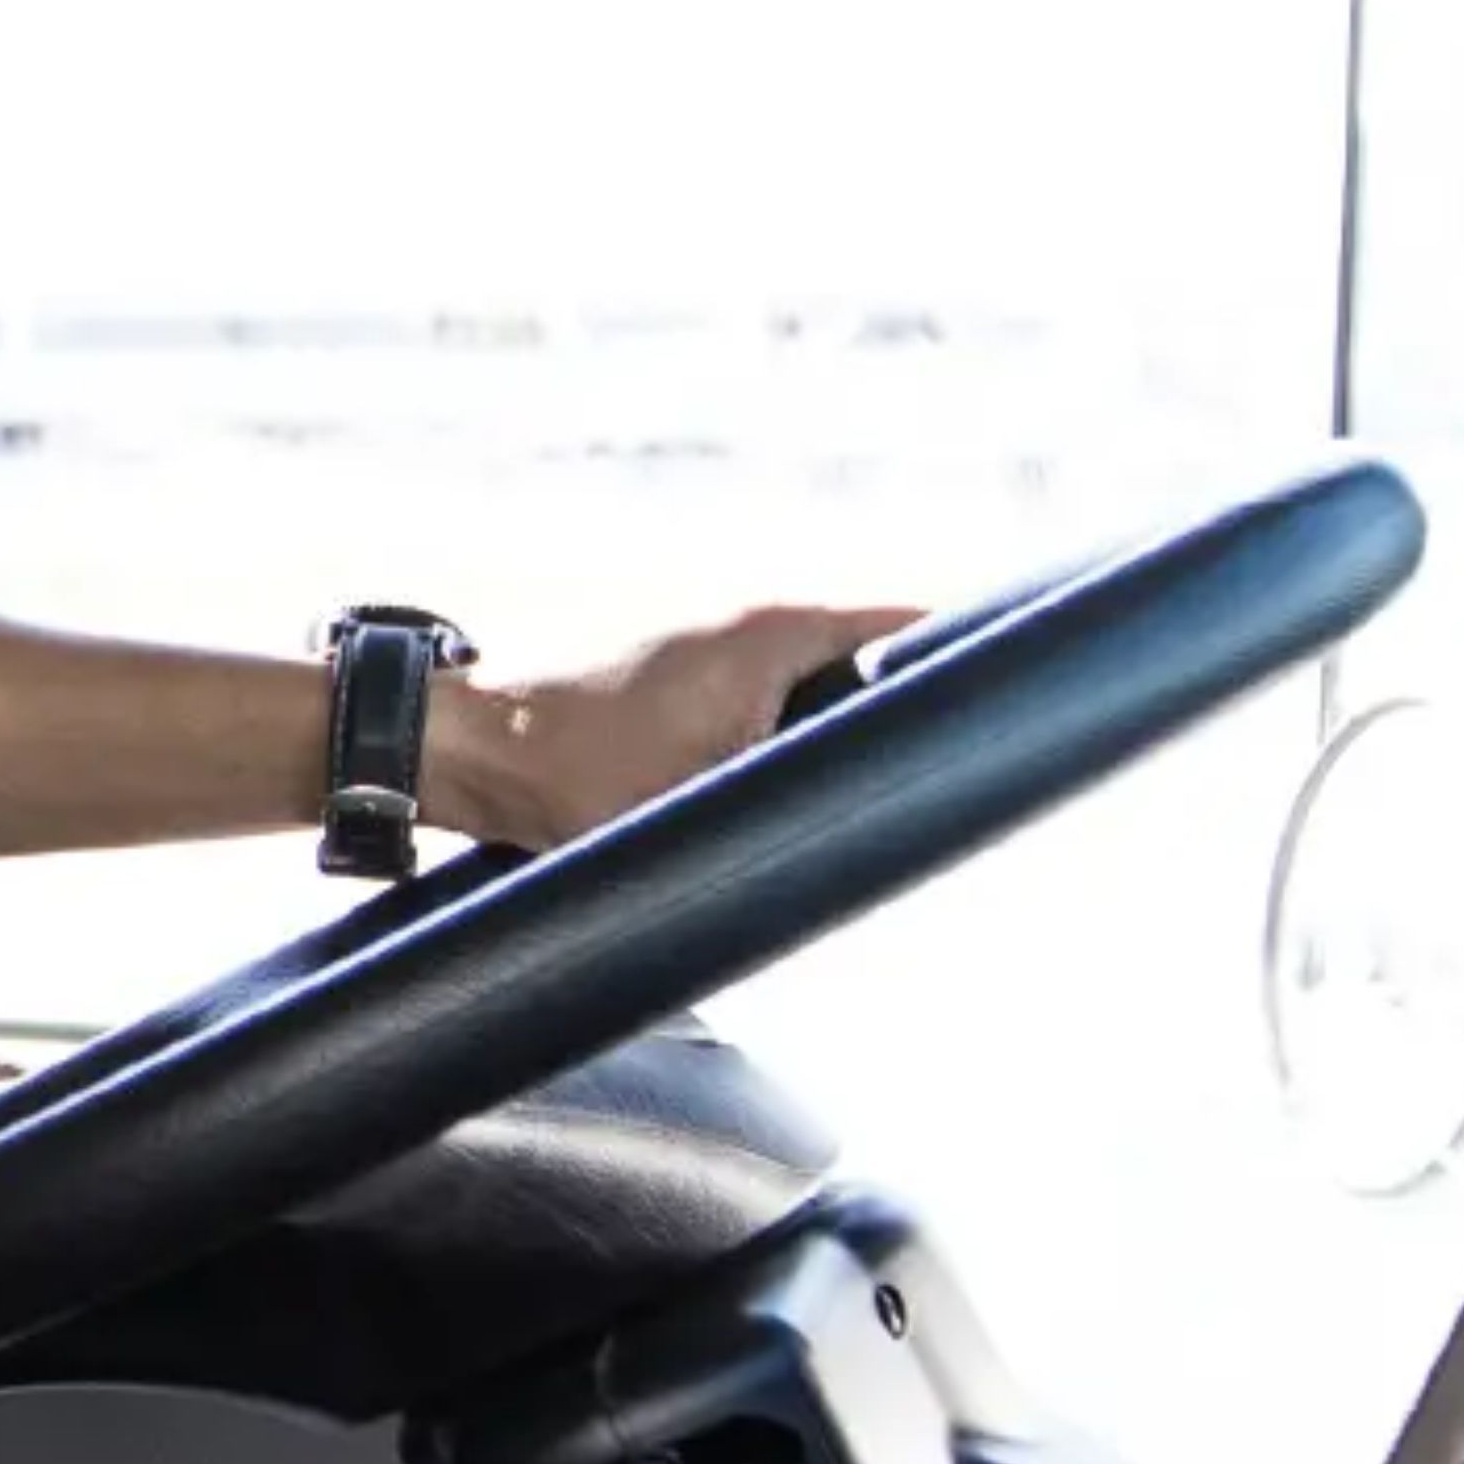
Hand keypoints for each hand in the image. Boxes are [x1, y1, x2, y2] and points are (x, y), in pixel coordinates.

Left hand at [427, 603, 927, 850]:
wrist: (468, 748)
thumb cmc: (574, 766)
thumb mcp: (704, 802)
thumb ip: (796, 807)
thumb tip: (867, 838)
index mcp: (777, 631)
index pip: (910, 632)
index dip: (959, 675)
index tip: (995, 725)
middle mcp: (753, 625)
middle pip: (871, 668)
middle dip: (896, 726)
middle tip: (930, 792)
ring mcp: (716, 650)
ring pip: (816, 694)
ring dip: (834, 743)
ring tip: (854, 806)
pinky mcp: (684, 684)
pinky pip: (766, 708)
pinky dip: (784, 746)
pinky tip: (779, 803)